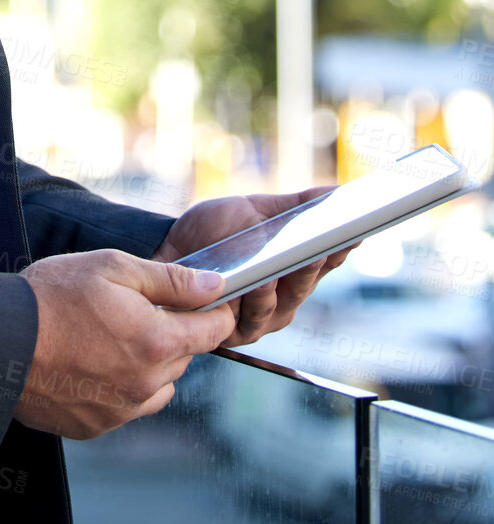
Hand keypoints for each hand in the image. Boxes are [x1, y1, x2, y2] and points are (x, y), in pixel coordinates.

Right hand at [13, 249, 236, 439]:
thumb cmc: (51, 296)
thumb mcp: (112, 267)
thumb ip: (170, 279)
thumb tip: (215, 285)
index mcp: (158, 341)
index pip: (213, 330)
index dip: (211, 310)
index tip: (199, 299)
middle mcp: (148, 384)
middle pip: (184, 357)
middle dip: (169, 333)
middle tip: (130, 309)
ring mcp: (122, 411)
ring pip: (159, 386)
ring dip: (147, 364)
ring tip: (107, 338)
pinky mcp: (97, 428)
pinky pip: (127, 406)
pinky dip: (119, 387)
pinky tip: (88, 364)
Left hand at [153, 189, 356, 348]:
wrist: (167, 247)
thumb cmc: (215, 232)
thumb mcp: (256, 210)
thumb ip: (297, 205)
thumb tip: (339, 191)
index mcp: (293, 273)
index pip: (326, 261)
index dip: (342, 247)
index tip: (357, 229)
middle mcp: (281, 301)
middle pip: (306, 283)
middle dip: (318, 261)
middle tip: (331, 241)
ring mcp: (257, 320)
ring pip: (280, 304)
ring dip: (289, 281)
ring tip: (297, 259)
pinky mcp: (229, 332)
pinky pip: (247, 318)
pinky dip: (255, 299)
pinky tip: (260, 281)